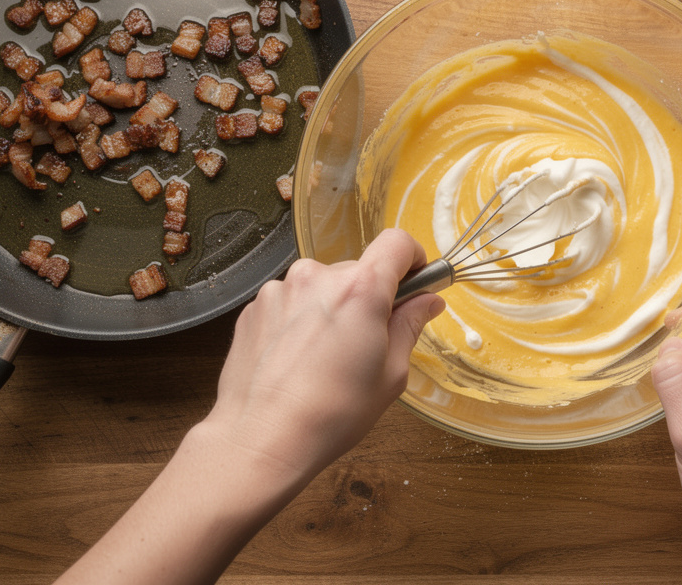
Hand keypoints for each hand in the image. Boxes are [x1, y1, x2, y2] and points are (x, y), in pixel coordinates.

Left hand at [201, 228, 446, 491]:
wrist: (261, 439)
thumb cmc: (333, 413)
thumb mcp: (390, 374)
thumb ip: (410, 326)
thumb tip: (428, 301)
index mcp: (360, 289)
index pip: (398, 243)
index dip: (413, 259)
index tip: (414, 284)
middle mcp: (317, 276)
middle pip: (358, 270)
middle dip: (368, 297)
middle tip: (368, 342)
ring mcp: (280, 289)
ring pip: (321, 287)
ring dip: (331, 309)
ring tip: (325, 358)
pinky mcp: (254, 307)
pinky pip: (291, 302)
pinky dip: (300, 321)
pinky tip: (297, 361)